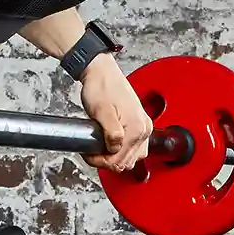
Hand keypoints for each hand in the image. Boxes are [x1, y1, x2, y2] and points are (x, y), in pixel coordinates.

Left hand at [80, 56, 152, 172]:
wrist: (102, 72)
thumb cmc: (100, 87)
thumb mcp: (101, 112)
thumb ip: (110, 133)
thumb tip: (114, 150)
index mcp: (137, 128)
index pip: (119, 160)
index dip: (100, 161)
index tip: (88, 154)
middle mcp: (144, 129)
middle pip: (126, 162)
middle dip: (106, 160)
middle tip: (91, 152)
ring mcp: (144, 127)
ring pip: (131, 157)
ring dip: (115, 157)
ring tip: (99, 148)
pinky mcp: (140, 124)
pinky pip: (133, 148)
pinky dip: (121, 150)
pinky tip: (110, 144)